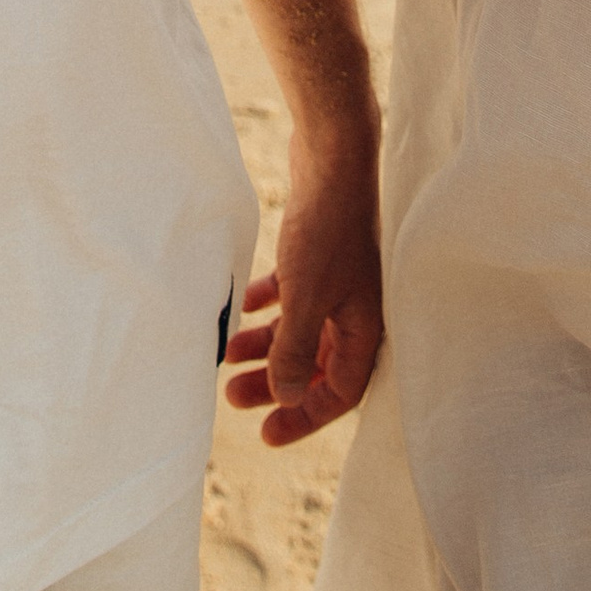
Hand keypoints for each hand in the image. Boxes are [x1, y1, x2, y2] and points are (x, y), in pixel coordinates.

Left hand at [222, 136, 382, 445]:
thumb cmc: (327, 229)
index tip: (266, 432)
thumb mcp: (306, 297)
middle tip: (233, 397)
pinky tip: (244, 305)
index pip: (340, 393)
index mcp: (364, 328)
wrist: (333, 158)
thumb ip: (295, 350)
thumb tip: (286, 396)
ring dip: (265, 346)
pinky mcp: (318, 257)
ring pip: (300, 331)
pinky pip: (293, 296)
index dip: (304, 417)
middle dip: (276, 385)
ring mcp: (338, 284)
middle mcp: (355, 311)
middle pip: (315, 366)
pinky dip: (269, 306)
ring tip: (226, 353)